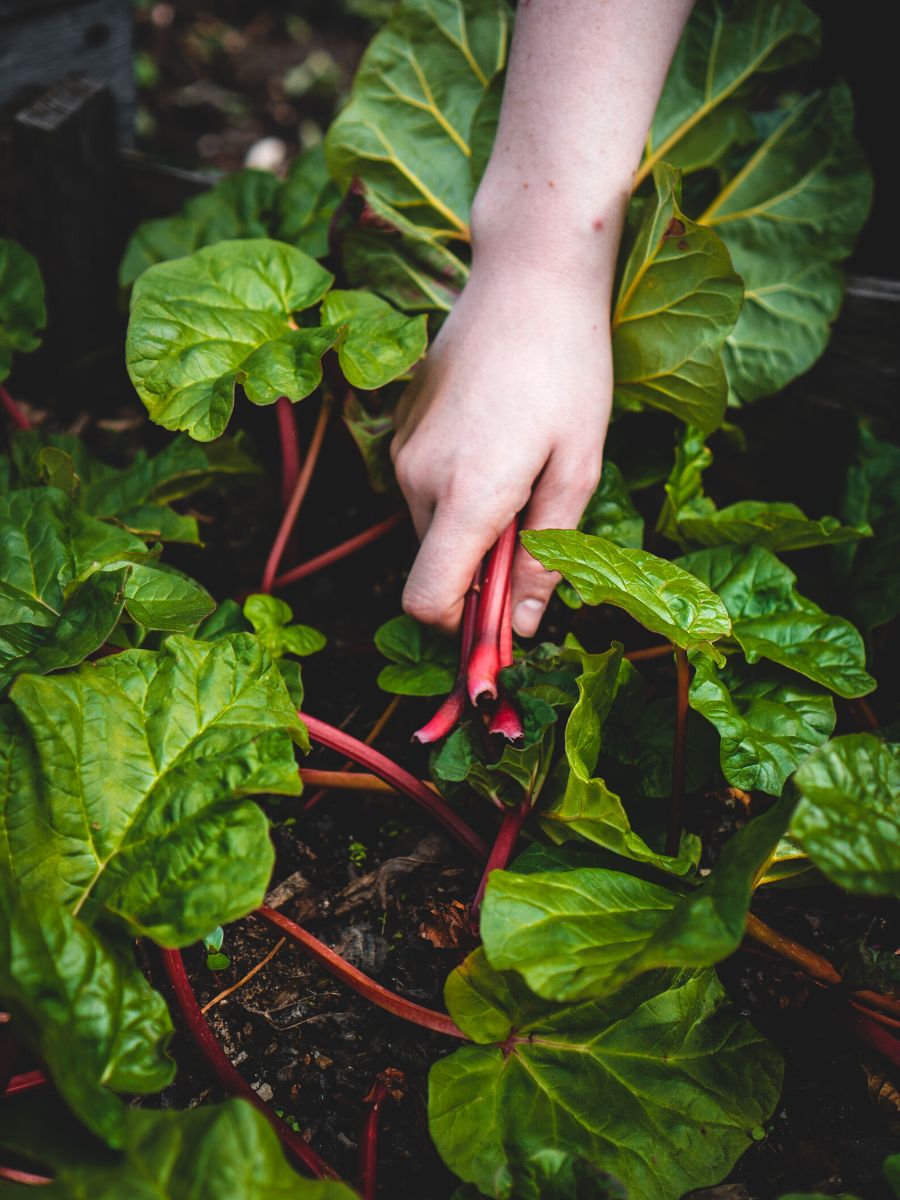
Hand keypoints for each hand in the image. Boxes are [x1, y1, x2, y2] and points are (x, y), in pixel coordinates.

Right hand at [391, 255, 611, 636]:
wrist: (528, 274)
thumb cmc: (568, 368)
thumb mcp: (578, 468)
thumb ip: (547, 555)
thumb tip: (526, 626)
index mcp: (466, 495)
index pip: (428, 600)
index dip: (462, 626)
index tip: (504, 616)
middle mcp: (417, 478)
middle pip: (438, 564)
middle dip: (484, 564)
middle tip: (539, 513)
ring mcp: (403, 449)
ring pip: (433, 524)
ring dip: (475, 521)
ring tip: (524, 463)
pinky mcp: (401, 426)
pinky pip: (425, 485)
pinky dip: (460, 487)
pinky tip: (500, 435)